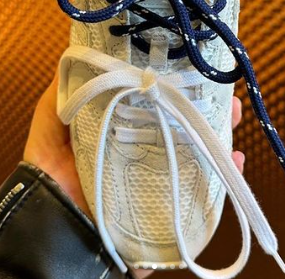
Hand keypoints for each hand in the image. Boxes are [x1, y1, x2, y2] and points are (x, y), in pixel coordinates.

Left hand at [24, 73, 244, 219]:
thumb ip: (61, 94)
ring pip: (197, 156)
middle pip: (183, 127)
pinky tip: (234, 161)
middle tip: (225, 96)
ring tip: (233, 119)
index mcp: (123, 132)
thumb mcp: (51, 122)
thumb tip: (76, 57)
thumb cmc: (50, 171)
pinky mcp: (166, 210)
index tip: (195, 72)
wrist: (53, 226)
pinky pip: (201, 197)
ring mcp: (157, 182)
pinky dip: (223, 181)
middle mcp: (144, 153)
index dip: (177, 89)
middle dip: (208, 110)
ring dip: (219, 137)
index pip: (157, 105)